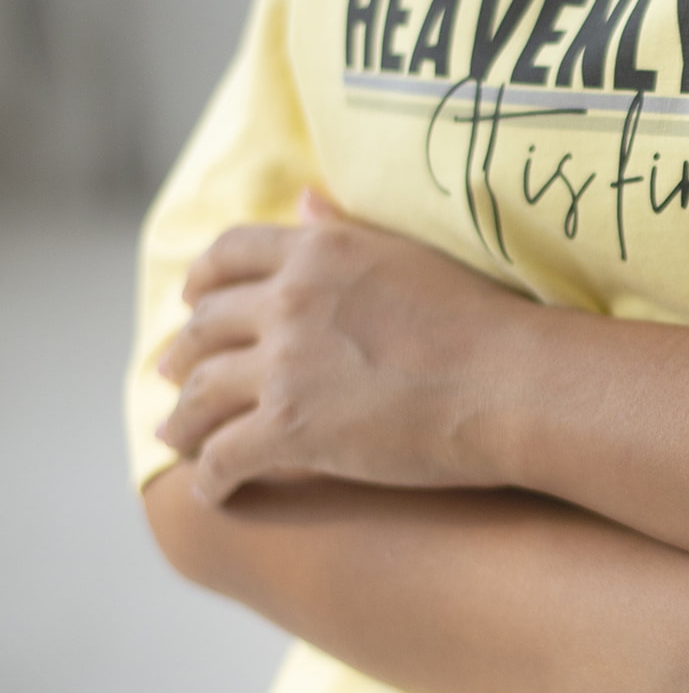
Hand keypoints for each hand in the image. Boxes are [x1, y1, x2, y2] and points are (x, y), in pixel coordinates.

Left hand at [155, 196, 530, 503]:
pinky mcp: (290, 429)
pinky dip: (211, 478)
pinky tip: (213, 493)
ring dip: (182, 420)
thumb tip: (303, 198)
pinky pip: (224, 456)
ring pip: (201, 394)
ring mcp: (284, 365)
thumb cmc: (482, 321)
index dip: (202, 280)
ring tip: (176, 436)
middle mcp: (288, 301)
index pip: (230, 255)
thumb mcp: (407, 254)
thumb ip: (345, 229)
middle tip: (170, 373)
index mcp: (317, 252)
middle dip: (181, 354)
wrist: (514, 382)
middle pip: (205, 326)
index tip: (192, 300)